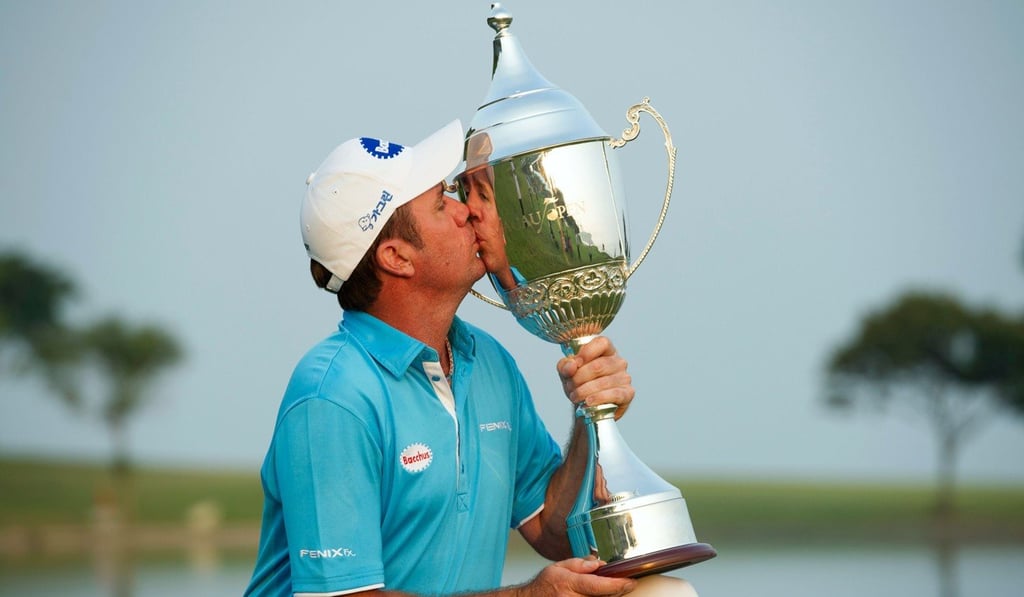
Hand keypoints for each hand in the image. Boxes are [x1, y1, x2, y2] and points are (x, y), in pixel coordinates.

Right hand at [517, 558, 635, 596]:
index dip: (616, 584)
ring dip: (611, 596)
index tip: (629, 581)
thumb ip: (579, 564)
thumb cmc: (544, 585)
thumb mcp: (558, 567)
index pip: (597, 586)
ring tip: (616, 588)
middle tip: (627, 583)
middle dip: (618, 590)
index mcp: (568, 583)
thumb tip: (598, 563)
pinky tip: (605, 595)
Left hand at [556, 337, 633, 419]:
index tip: (575, 363)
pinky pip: (614, 394)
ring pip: (603, 382)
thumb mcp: (568, 373)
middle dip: (579, 378)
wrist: (589, 407)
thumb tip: (571, 365)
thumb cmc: (581, 384)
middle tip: (570, 386)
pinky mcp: (627, 393)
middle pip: (598, 366)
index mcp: (606, 350)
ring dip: (584, 391)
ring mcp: (624, 377)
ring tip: (575, 396)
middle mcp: (618, 362)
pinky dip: (599, 398)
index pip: (602, 343)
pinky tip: (589, 401)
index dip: (586, 352)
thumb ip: (565, 366)